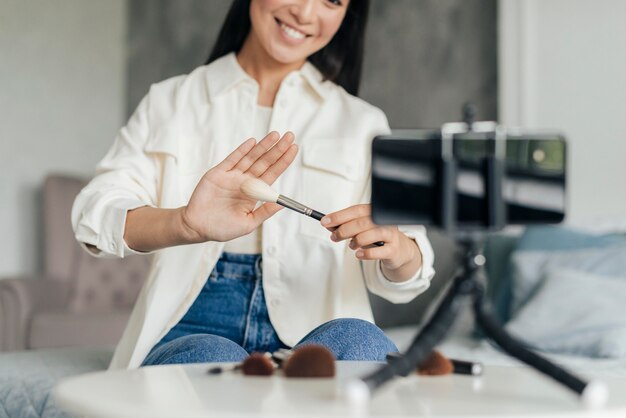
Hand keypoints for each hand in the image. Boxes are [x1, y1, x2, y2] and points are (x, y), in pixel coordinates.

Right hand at [181, 131, 297, 241]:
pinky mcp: (218, 173)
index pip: (273, 173)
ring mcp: (232, 176)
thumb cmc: (223, 228)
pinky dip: (242, 150)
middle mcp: (245, 182)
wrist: (197, 227)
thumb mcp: (248, 223)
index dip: (283, 161)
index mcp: (254, 193)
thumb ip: (264, 212)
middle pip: (265, 162)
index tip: (294, 149)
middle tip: (290, 136)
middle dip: (277, 149)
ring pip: (251, 157)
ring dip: (263, 146)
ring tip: (275, 135)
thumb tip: (282, 204)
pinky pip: (232, 159)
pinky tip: (252, 142)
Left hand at [321, 204, 421, 281]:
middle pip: (361, 223)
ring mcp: (391, 235)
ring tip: (352, 245)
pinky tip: (359, 254)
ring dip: (355, 241)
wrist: (398, 250)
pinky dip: (364, 253)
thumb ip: (345, 225)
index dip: (339, 216)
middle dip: (343, 230)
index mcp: (376, 211)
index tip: (324, 221)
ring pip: (369, 235)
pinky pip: (377, 251)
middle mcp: (385, 221)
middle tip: (334, 237)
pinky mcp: (393, 249)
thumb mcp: (361, 229)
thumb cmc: (376, 237)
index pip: (356, 210)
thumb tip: (328, 225)